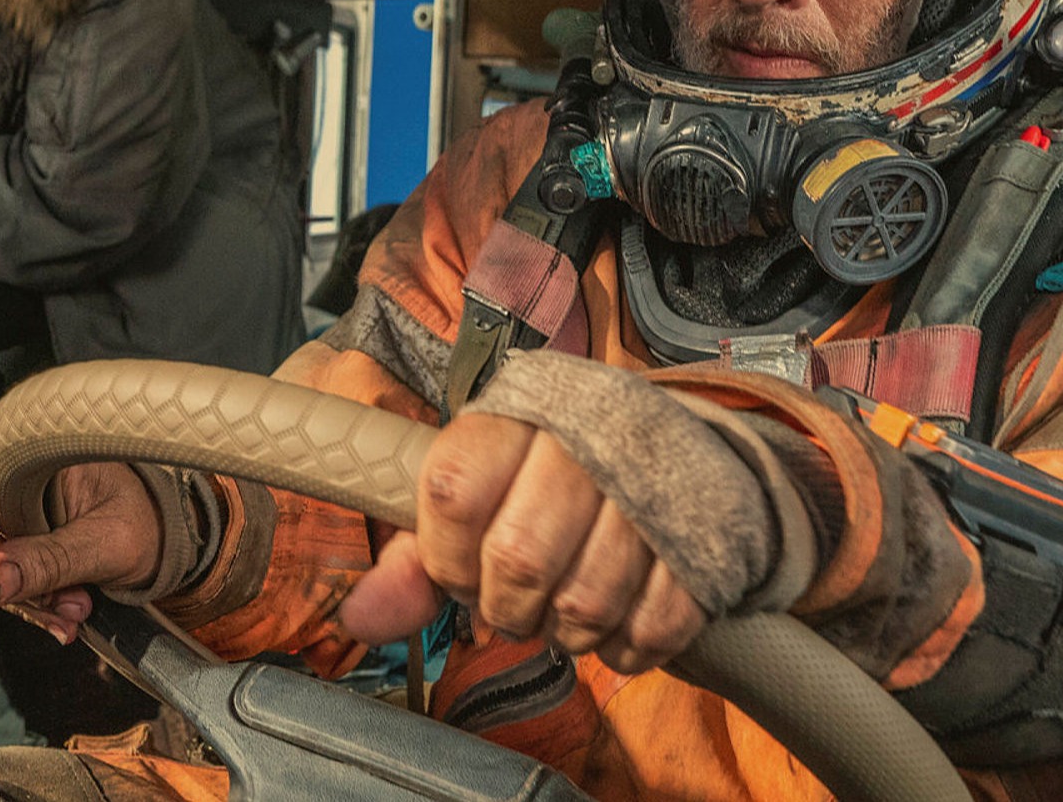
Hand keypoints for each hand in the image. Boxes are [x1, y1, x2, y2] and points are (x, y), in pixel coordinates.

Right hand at [0, 414, 161, 644]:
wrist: (161, 544)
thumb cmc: (144, 522)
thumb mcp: (104, 544)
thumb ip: (48, 561)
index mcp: (32, 446)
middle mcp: (7, 474)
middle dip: (2, 569)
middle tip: (55, 596)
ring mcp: (2, 512)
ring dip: (20, 594)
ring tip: (74, 608)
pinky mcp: (7, 545)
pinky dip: (27, 602)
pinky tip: (64, 615)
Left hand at [336, 412, 706, 674]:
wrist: (668, 444)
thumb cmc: (545, 474)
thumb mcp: (473, 490)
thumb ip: (412, 558)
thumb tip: (360, 619)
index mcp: (512, 415)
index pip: (451, 495)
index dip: (445, 560)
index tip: (459, 573)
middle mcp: (581, 438)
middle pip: (518, 559)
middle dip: (507, 608)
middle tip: (514, 606)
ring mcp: (649, 485)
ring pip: (585, 602)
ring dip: (566, 633)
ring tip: (564, 614)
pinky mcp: (702, 535)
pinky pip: (654, 625)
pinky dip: (627, 647)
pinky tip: (615, 626)